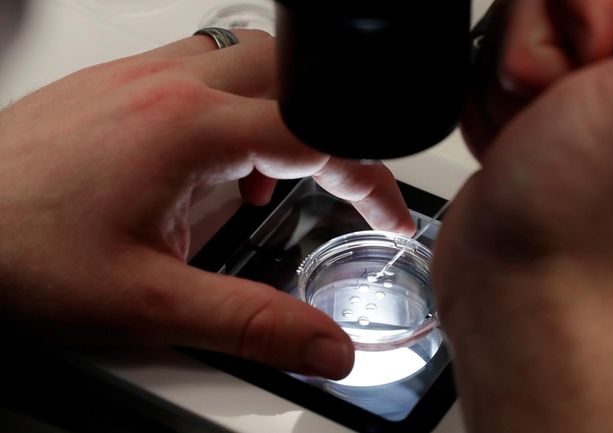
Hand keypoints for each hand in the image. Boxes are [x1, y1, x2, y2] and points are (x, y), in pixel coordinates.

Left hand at [0, 30, 414, 378]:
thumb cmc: (17, 254)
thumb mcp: (148, 304)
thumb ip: (251, 325)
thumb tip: (327, 346)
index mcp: (187, 129)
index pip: (317, 136)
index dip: (371, 179)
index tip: (388, 215)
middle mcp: (166, 87)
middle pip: (291, 74)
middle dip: (331, 128)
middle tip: (342, 184)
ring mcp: (137, 77)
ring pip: (245, 62)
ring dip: (278, 113)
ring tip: (269, 179)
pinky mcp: (114, 86)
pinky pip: (198, 72)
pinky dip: (230, 111)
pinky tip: (208, 165)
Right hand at [434, 0, 612, 430]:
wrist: (517, 272)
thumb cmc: (584, 207)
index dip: (594, 5)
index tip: (598, 59)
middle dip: (544, 44)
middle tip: (563, 103)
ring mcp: (583, 78)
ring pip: (519, 18)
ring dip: (508, 81)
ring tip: (533, 132)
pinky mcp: (534, 99)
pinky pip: (490, 58)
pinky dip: (488, 101)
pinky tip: (511, 141)